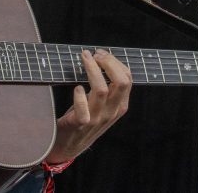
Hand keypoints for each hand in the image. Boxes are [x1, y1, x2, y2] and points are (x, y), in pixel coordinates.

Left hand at [45, 49, 131, 163]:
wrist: (70, 144)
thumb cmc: (84, 117)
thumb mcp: (102, 104)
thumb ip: (107, 87)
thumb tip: (101, 57)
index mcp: (120, 105)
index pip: (127, 79)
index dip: (115, 62)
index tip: (101, 53)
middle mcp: (112, 111)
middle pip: (120, 82)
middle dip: (108, 62)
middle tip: (95, 54)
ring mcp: (97, 118)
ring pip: (101, 90)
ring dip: (92, 70)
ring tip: (84, 58)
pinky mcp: (81, 124)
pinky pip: (83, 109)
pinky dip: (79, 96)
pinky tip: (77, 88)